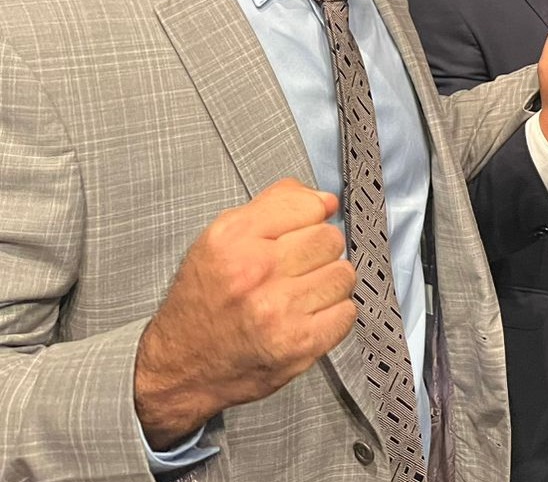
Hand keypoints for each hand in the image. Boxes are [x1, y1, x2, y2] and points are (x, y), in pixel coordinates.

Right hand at [134, 179, 354, 447]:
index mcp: (233, 238)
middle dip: (320, 251)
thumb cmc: (205, 299)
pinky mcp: (299, 345)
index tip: (297, 233)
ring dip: (328, 284)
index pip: (309, 205)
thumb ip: (276, 206)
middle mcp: (254, 271)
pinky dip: (333, 316)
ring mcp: (278, 311)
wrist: (180, 368)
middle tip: (297, 268)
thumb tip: (328, 201)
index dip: (309, 217)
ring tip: (301, 295)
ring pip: (343, 275)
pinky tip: (306, 318)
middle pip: (331, 240)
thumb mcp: (221, 238)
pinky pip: (347, 313)